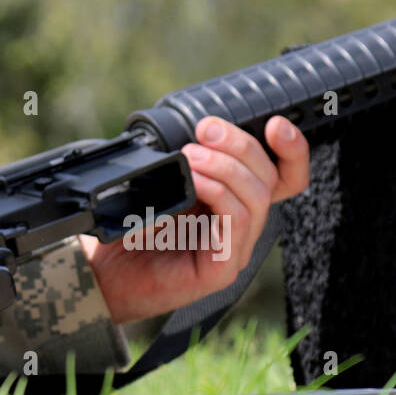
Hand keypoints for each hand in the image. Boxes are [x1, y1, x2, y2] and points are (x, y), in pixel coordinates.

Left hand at [81, 115, 309, 323]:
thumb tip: (204, 128)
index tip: (275, 123)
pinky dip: (217, 192)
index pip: (284, 177)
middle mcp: (241, 226)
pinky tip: (193, 181)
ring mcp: (234, 249)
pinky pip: (236, 221)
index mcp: (235, 201)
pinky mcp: (221, 269)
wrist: (102, 270)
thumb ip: (188, 157)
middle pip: (270, 178)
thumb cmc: (131, 225)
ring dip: (224, 167)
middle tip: (205, 131)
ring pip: (257, 197)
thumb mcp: (163, 180)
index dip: (292, 149)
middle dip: (241, 144)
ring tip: (189, 156)